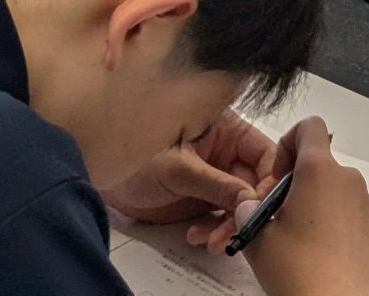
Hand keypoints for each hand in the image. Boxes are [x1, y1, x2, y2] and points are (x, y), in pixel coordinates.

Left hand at [107, 110, 281, 245]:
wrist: (98, 173)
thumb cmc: (132, 154)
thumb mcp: (177, 169)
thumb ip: (216, 184)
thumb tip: (250, 199)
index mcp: (226, 128)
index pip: (265, 153)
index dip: (270, 181)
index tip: (260, 207)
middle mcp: (225, 151)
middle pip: (255, 184)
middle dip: (247, 211)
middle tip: (235, 232)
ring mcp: (214, 176)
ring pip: (240, 206)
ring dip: (229, 226)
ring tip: (209, 239)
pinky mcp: (202, 199)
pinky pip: (221, 219)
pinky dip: (214, 231)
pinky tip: (197, 236)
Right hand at [236, 120, 368, 295]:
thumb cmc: (303, 275)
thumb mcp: (258, 239)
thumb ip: (248, 211)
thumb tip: (249, 208)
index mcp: (319, 172)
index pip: (309, 127)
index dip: (289, 143)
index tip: (278, 174)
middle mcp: (349, 182)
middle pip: (321, 166)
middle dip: (298, 185)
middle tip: (281, 218)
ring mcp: (368, 208)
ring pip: (337, 193)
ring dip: (319, 208)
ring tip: (301, 244)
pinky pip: (354, 218)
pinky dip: (338, 228)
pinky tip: (323, 257)